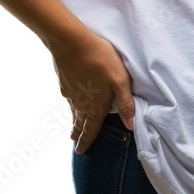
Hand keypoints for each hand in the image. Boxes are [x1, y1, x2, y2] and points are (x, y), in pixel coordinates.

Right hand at [50, 31, 134, 154]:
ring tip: (73, 126)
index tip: (81, 151)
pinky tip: (71, 99)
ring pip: (73, 111)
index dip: (88, 141)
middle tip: (75, 143)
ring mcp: (69, 92)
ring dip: (73, 120)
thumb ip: (125, 103)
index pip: (92, 129)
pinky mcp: (63, 80)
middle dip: (79, 134)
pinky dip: (70, 104)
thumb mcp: (120, 80)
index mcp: (95, 106)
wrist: (70, 42)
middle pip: (80, 123)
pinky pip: (68, 98)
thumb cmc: (99, 59)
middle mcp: (80, 103)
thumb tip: (130, 126)